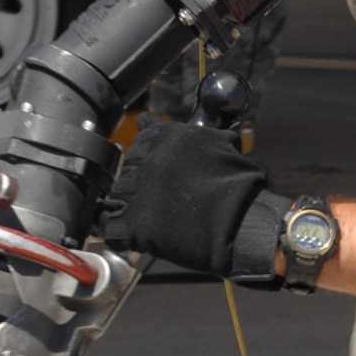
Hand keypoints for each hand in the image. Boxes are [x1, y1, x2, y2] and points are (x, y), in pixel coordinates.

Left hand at [102, 118, 284, 281]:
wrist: (242, 225)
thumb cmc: (238, 186)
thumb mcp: (219, 143)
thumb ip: (186, 133)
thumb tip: (152, 120)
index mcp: (162, 137)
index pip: (139, 143)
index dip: (149, 161)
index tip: (160, 172)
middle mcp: (144, 161)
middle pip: (127, 172)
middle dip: (141, 186)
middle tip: (164, 199)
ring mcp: (136, 193)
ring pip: (117, 199)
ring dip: (133, 209)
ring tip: (160, 218)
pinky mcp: (133, 225)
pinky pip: (113, 229)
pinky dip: (125, 234)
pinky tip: (143, 235)